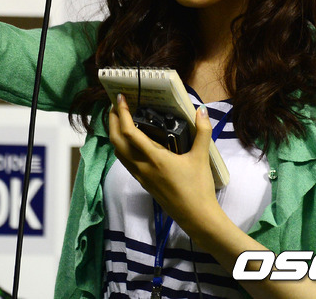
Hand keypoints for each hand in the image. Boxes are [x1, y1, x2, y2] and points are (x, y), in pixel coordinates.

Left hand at [109, 95, 221, 235]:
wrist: (196, 217)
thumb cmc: (198, 187)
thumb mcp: (201, 157)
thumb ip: (202, 131)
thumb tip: (202, 110)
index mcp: (154, 158)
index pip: (130, 132)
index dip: (122, 113)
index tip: (120, 98)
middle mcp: (142, 166)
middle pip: (116, 141)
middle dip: (112, 121)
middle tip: (115, 105)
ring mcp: (141, 176)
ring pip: (118, 152)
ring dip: (114, 134)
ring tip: (119, 119)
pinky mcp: (143, 182)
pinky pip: (125, 161)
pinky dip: (121, 147)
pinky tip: (130, 142)